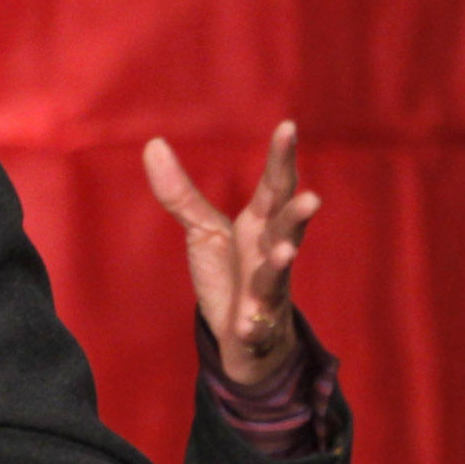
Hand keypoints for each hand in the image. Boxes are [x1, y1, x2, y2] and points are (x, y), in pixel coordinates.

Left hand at [142, 120, 319, 388]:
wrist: (245, 337)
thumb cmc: (230, 274)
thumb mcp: (204, 230)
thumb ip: (181, 193)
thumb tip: (153, 143)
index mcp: (260, 225)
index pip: (274, 187)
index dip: (281, 158)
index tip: (288, 126)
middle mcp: (270, 254)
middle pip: (286, 230)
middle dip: (298, 215)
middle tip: (312, 197)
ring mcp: (267, 292)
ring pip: (276, 276)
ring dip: (280, 264)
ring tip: (283, 253)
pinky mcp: (257, 327)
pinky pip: (255, 326)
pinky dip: (252, 325)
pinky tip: (245, 324)